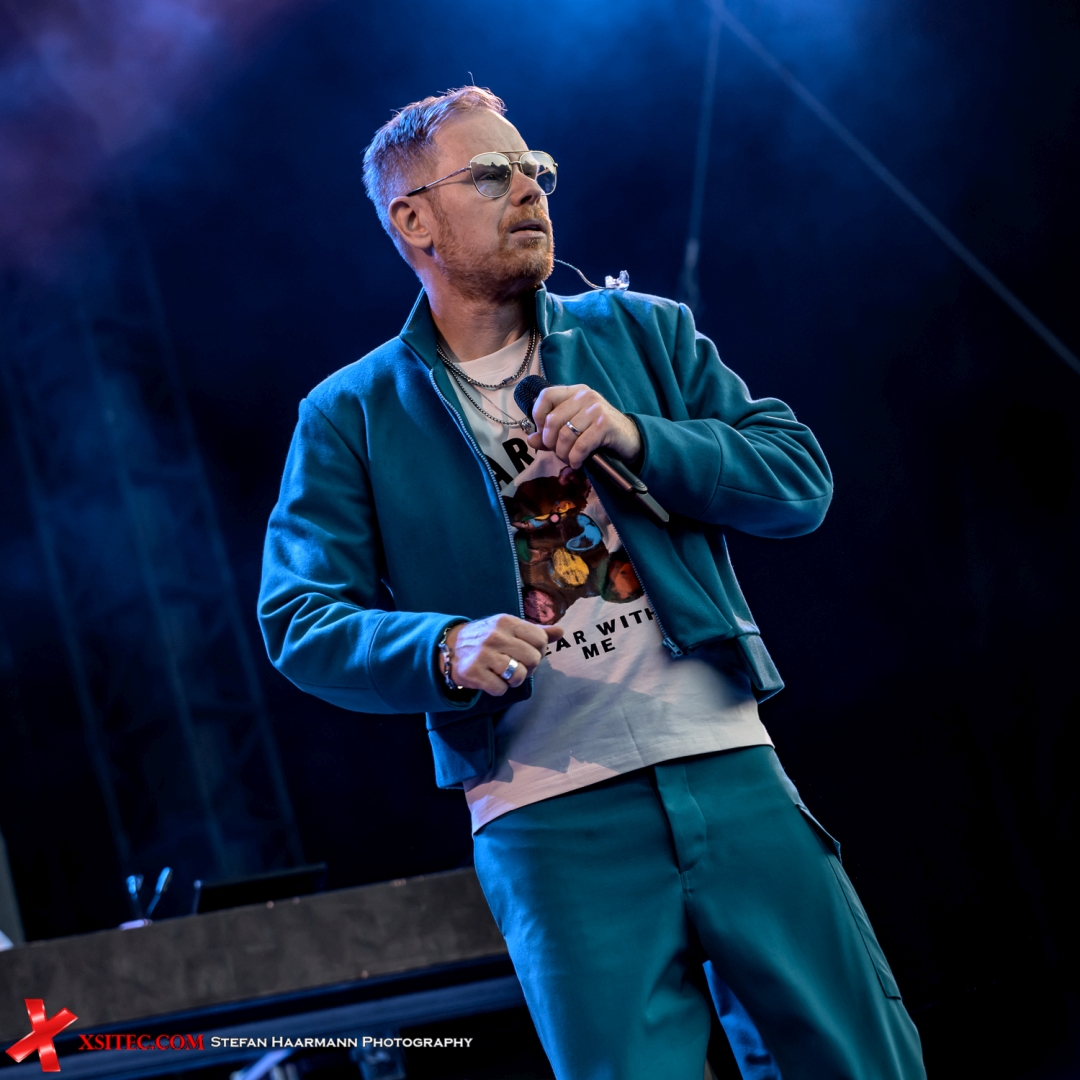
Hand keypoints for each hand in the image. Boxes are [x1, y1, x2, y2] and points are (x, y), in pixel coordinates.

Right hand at [442, 615, 563, 695]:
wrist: (450, 647)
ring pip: (519, 676)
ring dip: (514, 680)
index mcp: (506, 621)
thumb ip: (535, 631)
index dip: (539, 651)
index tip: (528, 653)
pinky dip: (498, 688)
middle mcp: (495, 635)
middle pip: (533, 659)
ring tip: (504, 673)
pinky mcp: (473, 672)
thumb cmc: (486, 638)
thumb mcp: (509, 628)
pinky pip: (500, 689)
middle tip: (516, 666)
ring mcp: (483, 654)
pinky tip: (490, 679)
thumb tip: (561, 631)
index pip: (540, 640)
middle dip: (529, 667)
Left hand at [525, 384, 641, 468]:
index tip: (544, 433)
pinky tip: (578, 463)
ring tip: (570, 459)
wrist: (630, 440)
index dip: (538, 417)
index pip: (545, 396)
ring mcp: (596, 409)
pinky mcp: (605, 424)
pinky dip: (575, 459)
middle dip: (551, 443)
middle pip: (552, 421)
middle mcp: (585, 396)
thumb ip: (550, 434)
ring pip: (565, 435)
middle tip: (559, 453)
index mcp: (574, 392)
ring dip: (563, 454)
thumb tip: (530, 439)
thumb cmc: (599, 434)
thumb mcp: (573, 430)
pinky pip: (580, 446)